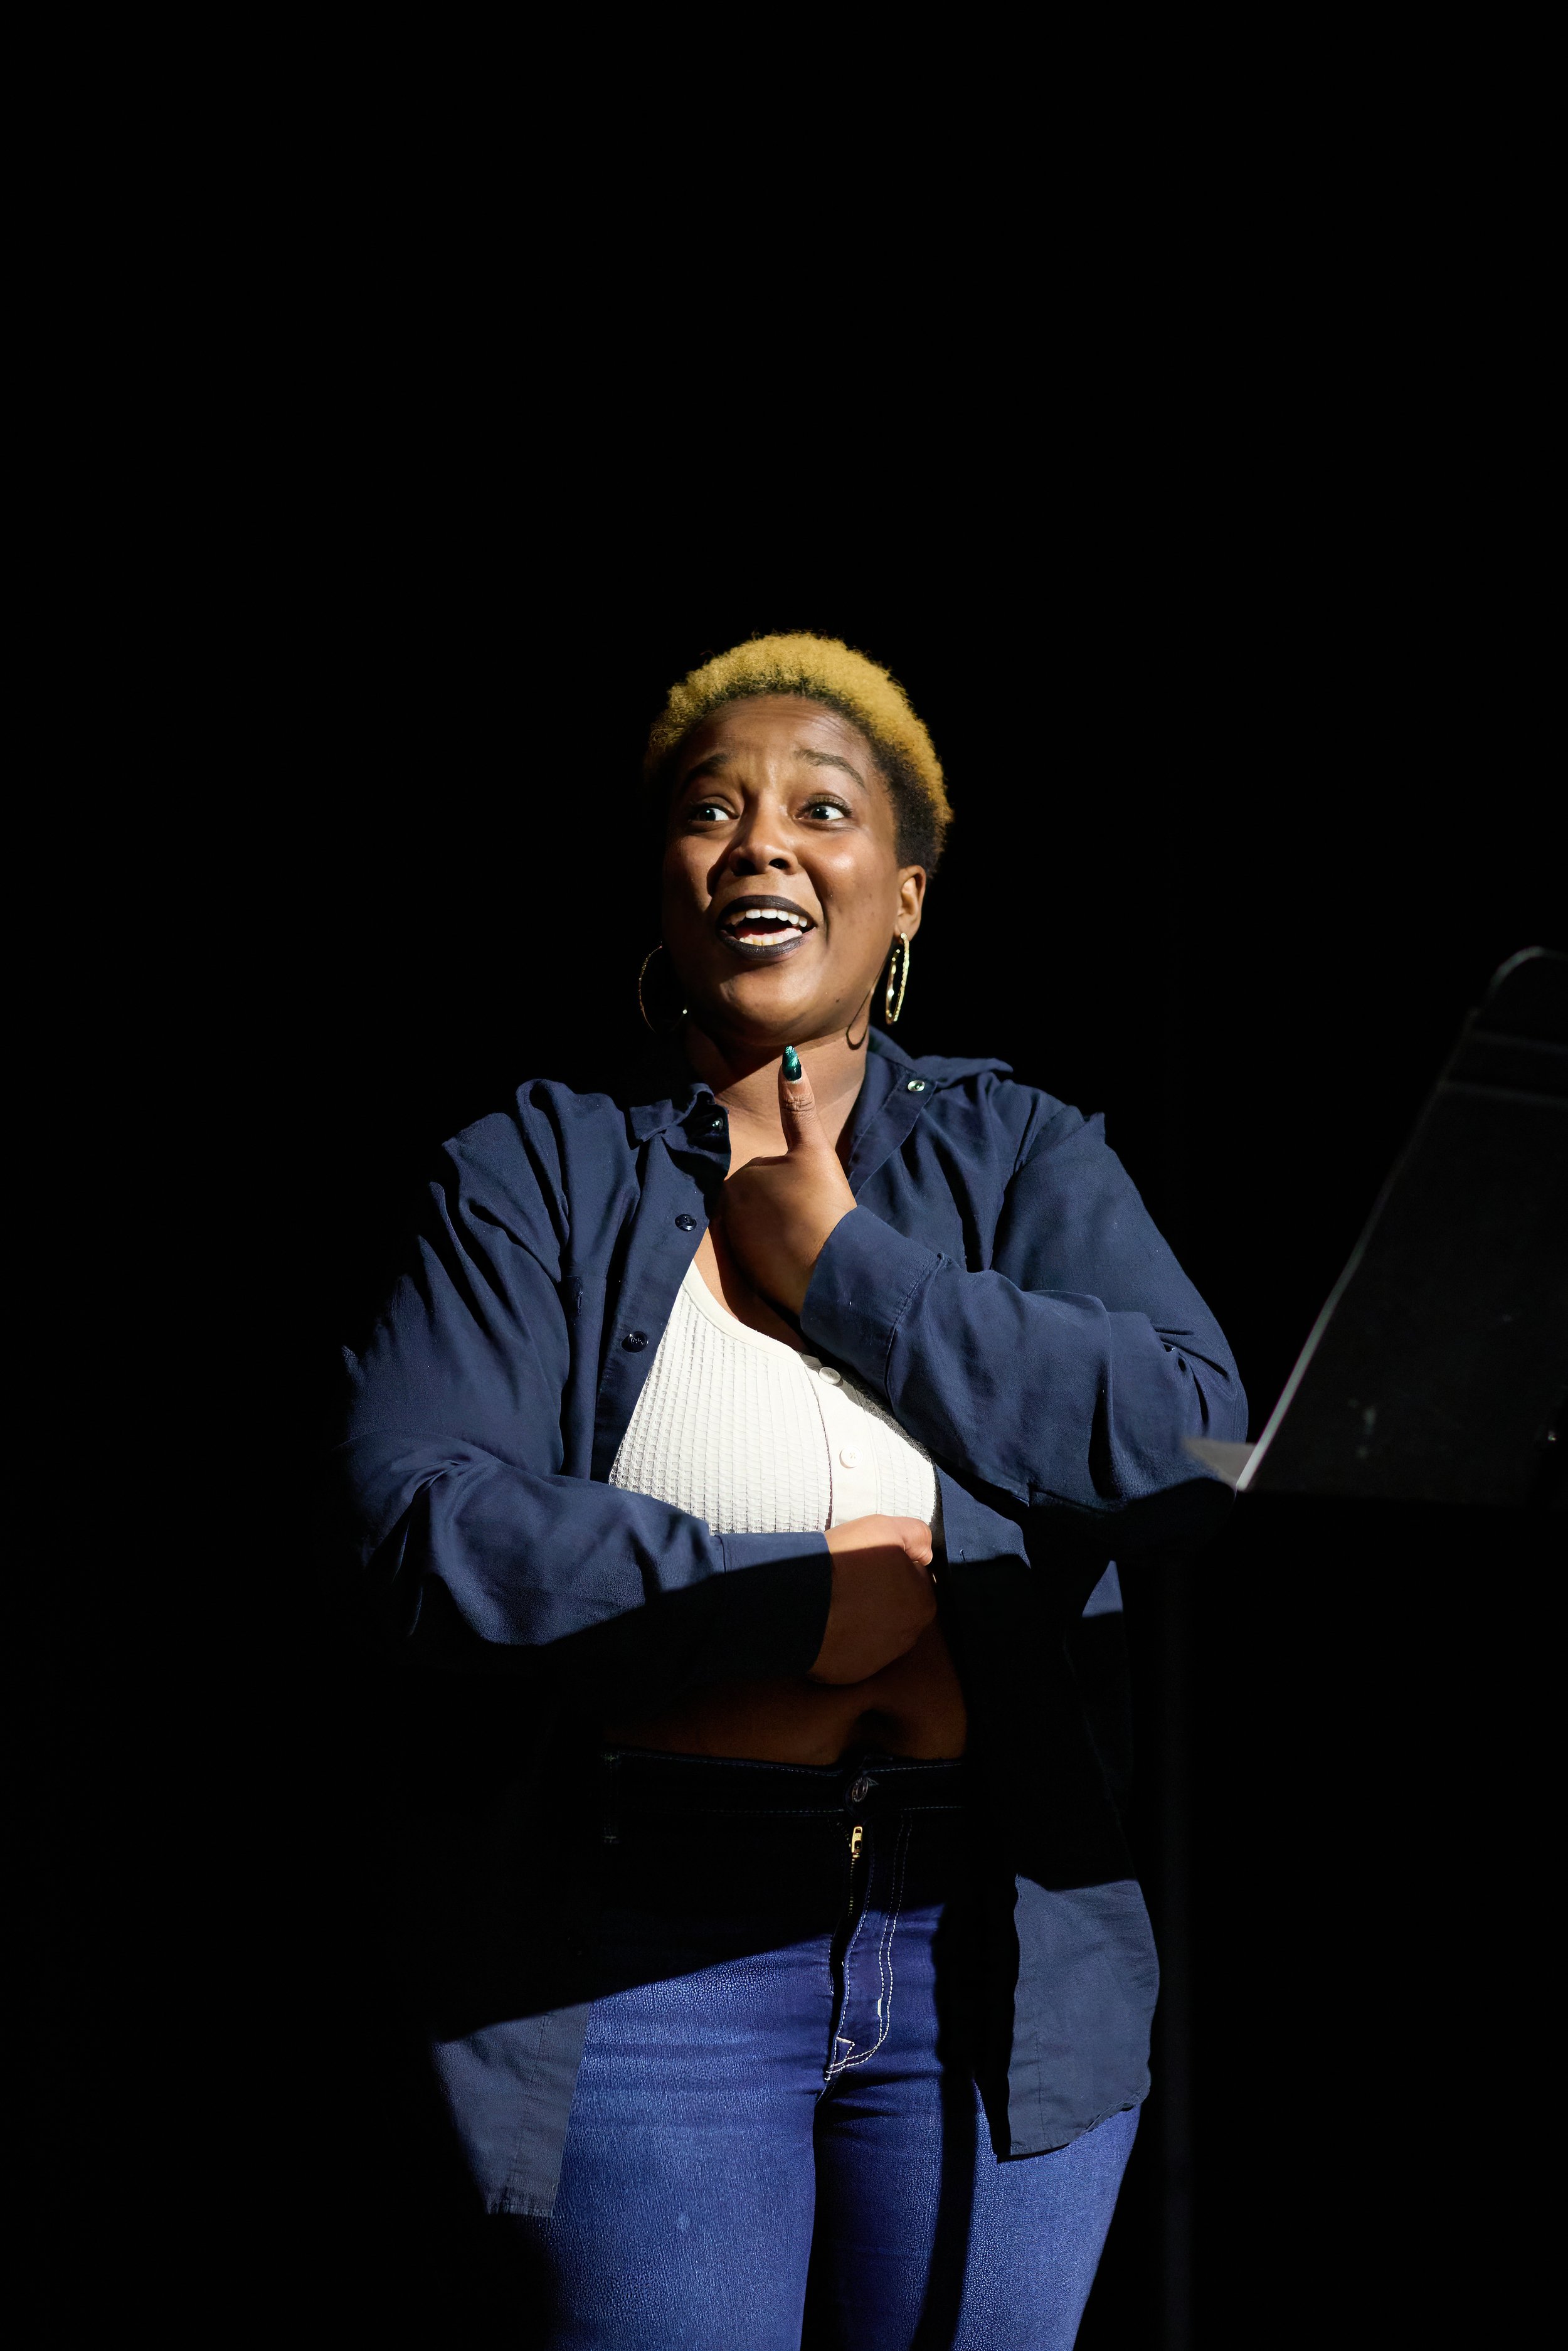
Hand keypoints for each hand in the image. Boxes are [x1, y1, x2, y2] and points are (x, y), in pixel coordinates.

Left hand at [721, 1050, 856, 1315]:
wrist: (830, 1269)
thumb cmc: (823, 1204)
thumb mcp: (813, 1151)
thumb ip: (798, 1108)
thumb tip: (789, 1057)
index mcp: (738, 1178)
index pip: (767, 1171)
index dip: (794, 1181)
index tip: (812, 1195)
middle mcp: (727, 1212)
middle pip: (761, 1201)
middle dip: (783, 1207)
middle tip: (813, 1217)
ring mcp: (736, 1247)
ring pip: (763, 1229)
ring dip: (781, 1232)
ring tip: (808, 1239)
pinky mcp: (747, 1275)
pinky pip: (764, 1257)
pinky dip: (779, 1258)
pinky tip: (800, 1261)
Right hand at [809, 1515, 936, 1685]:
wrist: (801, 1602)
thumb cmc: (844, 1563)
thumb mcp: (885, 1529)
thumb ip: (916, 1536)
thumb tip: (924, 1553)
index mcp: (923, 1602)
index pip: (914, 1580)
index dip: (891, 1568)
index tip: (869, 1565)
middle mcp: (908, 1636)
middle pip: (897, 1609)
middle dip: (879, 1597)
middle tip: (852, 1583)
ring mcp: (880, 1659)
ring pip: (876, 1632)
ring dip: (863, 1620)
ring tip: (837, 1603)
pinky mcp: (853, 1673)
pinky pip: (852, 1653)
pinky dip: (844, 1640)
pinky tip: (829, 1624)